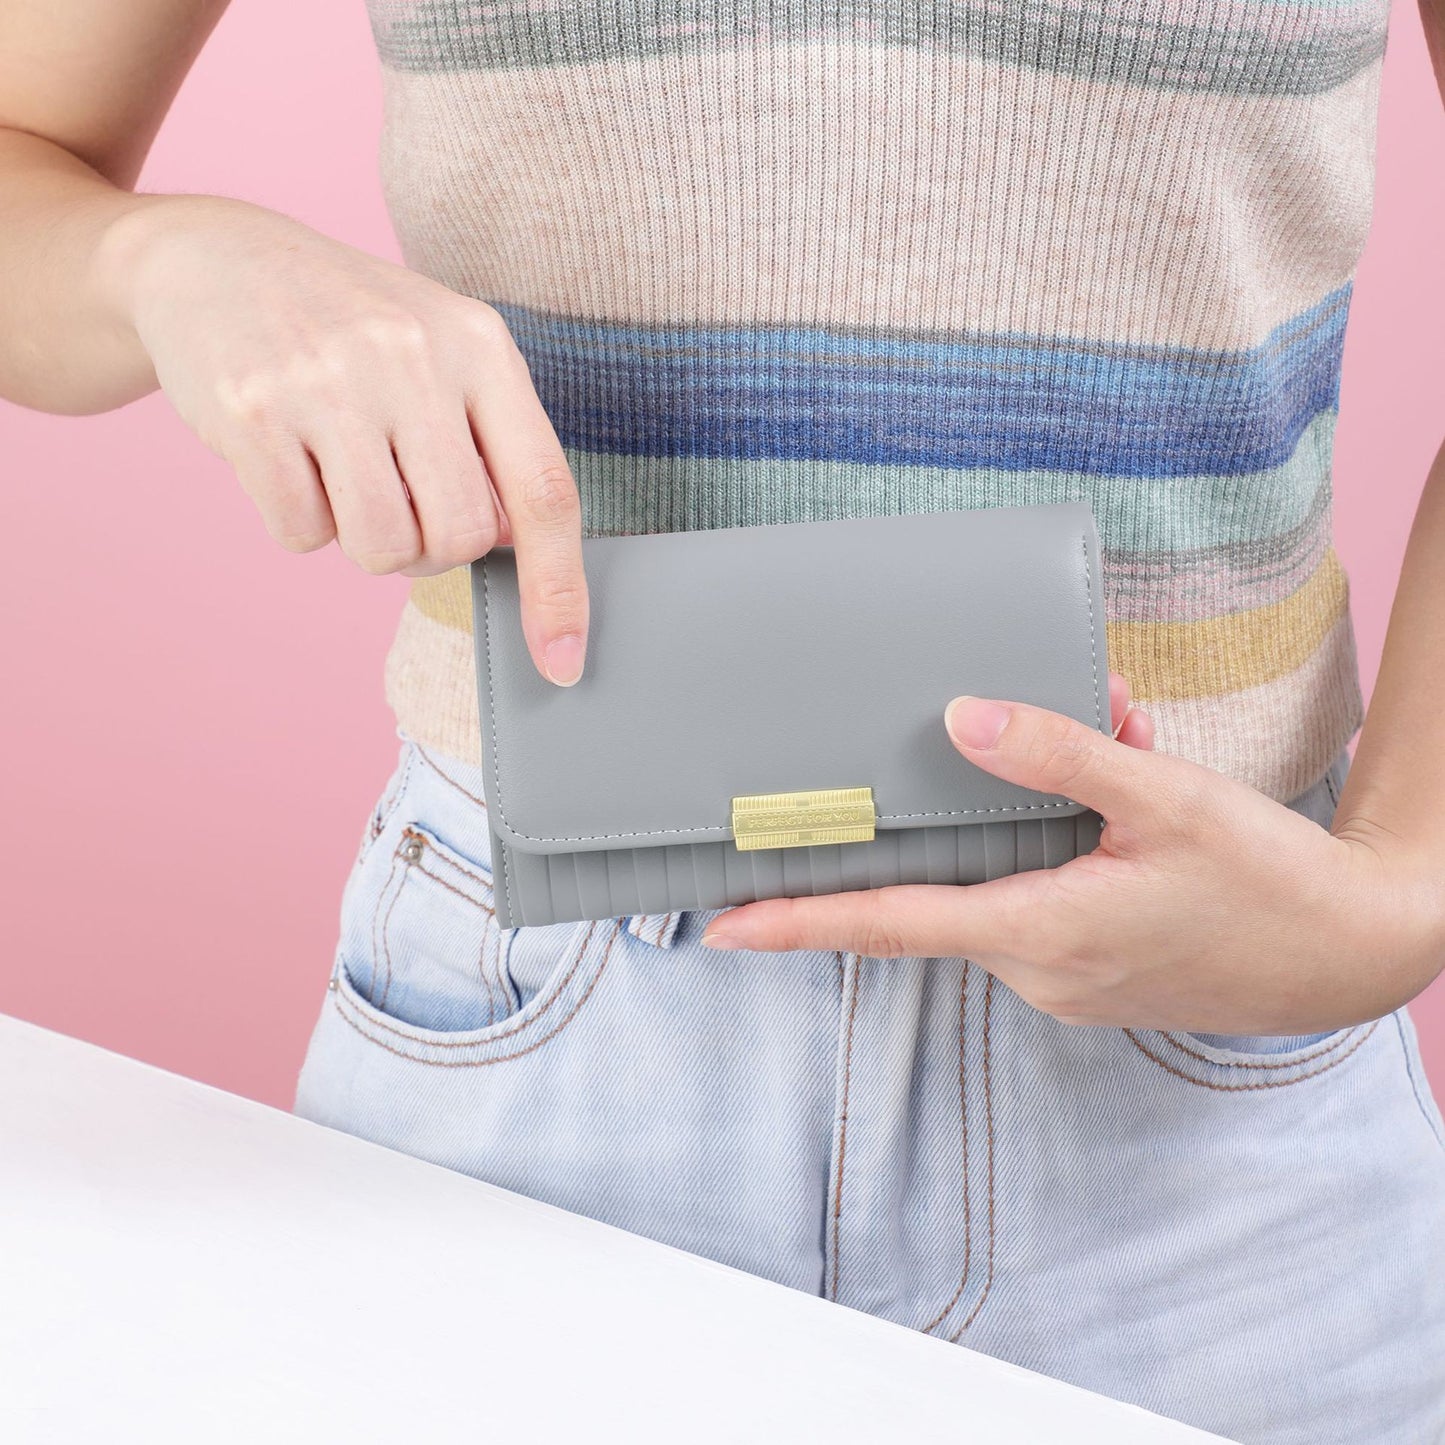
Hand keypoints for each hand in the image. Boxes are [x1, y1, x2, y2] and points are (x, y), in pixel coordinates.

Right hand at [95, 195, 586, 684]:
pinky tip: (287, 457)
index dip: (558, 587)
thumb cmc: (352, 330)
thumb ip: (492, 443)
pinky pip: (302, 535)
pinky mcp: (251, 410)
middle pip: (460, 537)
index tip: (561, 661)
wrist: (216, 259)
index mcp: (480, 346)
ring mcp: (327, 380)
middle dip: (433, 548)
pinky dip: (300, 521)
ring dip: (365, 540)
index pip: (545, 490)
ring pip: (382, 548)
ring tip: (342, 474)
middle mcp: (413, 355)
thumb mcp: (443, 354)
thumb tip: (520, 549)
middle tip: (400, 502)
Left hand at [702, 676, 1444, 1032]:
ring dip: (1024, 815)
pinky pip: (1039, 894)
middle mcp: (1034, 967)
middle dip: (940, 816)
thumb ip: (1055, 757)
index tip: (723, 925)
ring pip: (998, 880)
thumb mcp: (1161, 800)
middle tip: (957, 744)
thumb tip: (962, 719)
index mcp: (1039, 933)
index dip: (799, 923)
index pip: (888, 925)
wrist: (1347, 954)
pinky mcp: (1086, 969)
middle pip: (941, 886)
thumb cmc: (1265, 882)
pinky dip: (1056, 840)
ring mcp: (1061, 977)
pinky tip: (1118, 783)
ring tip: (1116, 742)